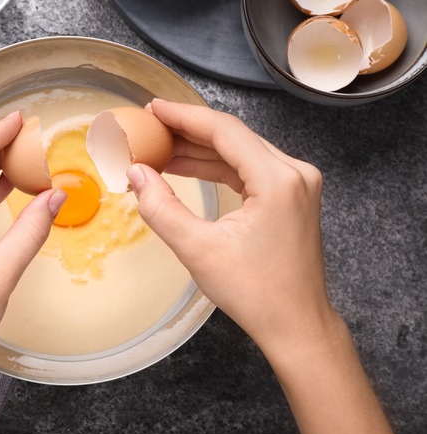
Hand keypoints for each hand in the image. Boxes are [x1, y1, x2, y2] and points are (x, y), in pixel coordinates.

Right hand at [127, 99, 394, 433]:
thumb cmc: (256, 293)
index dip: (183, 116)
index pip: (223, 131)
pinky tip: (188, 167)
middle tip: (150, 128)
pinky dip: (217, 167)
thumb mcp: (197, 249)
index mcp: (277, 179)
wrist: (296, 325)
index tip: (153, 108)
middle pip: (233, 136)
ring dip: (200, 150)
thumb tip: (136, 174)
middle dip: (188, 131)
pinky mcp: (291, 197)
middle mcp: (294, 173)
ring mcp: (297, 184)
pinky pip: (249, 170)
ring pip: (240, 152)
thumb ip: (161, 207)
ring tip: (160, 150)